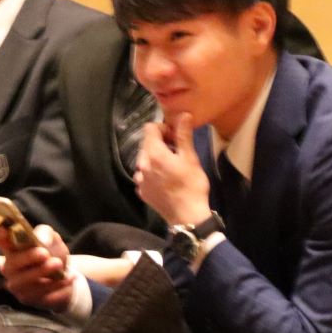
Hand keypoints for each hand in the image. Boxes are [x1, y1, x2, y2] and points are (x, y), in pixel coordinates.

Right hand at [0, 223, 76, 311]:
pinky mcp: (27, 299)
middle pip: (10, 264)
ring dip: (41, 273)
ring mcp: (16, 284)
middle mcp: (9, 266)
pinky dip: (55, 286)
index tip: (4, 232)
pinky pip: (39, 294)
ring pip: (23, 282)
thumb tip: (41, 239)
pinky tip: (67, 278)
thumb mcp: (51, 238)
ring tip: (58, 265)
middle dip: (27, 258)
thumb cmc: (51, 253)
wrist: (63, 276)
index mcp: (11, 246)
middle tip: (45, 253)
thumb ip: (45, 233)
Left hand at [134, 113, 212, 228]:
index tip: (176, 137)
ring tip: (172, 167)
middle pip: (147, 143)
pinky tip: (166, 180)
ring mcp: (139, 180)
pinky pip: (144, 174)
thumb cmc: (191, 185)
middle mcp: (141, 165)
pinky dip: (152, 172)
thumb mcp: (190, 158)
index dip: (164, 128)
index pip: (149, 128)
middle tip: (177, 151)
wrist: (187, 217)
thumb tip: (183, 115)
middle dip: (161, 142)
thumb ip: (183, 135)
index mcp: (153, 154)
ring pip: (144, 159)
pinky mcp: (142, 191)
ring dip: (156, 158)